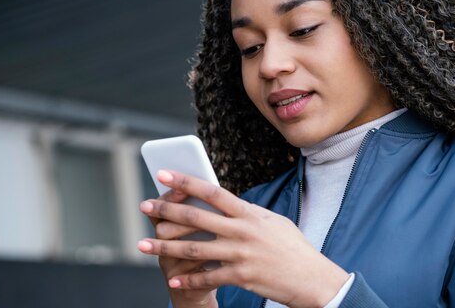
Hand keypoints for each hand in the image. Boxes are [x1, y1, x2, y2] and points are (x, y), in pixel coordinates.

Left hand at [138, 170, 348, 307]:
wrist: (312, 278)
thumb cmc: (292, 247)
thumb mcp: (272, 221)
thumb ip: (247, 212)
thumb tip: (224, 204)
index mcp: (249, 212)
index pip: (212, 192)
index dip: (186, 182)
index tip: (163, 174)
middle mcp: (242, 230)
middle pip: (195, 218)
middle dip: (165, 211)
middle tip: (144, 206)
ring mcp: (240, 254)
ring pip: (193, 249)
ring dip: (164, 247)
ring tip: (142, 245)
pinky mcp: (241, 277)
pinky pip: (207, 278)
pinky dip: (188, 280)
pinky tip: (173, 280)